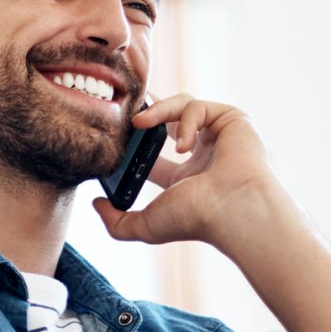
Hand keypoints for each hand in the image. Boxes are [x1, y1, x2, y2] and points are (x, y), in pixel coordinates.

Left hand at [91, 94, 298, 252]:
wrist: (233, 210)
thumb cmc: (197, 220)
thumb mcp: (147, 225)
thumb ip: (117, 221)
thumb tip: (97, 205)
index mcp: (187, 177)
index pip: (154, 152)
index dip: (132, 141)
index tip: (112, 134)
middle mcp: (204, 154)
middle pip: (169, 119)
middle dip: (145, 109)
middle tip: (123, 107)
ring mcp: (219, 135)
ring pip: (181, 105)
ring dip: (157, 112)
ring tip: (139, 123)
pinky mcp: (232, 119)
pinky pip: (198, 106)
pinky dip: (184, 120)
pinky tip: (181, 144)